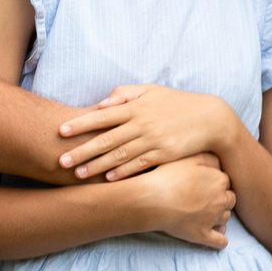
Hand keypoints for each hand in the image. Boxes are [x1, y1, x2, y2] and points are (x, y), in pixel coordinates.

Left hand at [57, 84, 237, 178]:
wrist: (211, 118)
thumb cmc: (178, 103)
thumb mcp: (152, 91)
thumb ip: (125, 94)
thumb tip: (102, 103)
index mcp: (136, 107)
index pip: (102, 116)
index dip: (81, 124)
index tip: (61, 131)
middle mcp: (142, 124)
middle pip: (106, 139)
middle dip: (81, 151)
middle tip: (60, 160)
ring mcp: (153, 140)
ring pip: (119, 155)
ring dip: (96, 166)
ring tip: (77, 175)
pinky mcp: (164, 155)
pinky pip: (139, 165)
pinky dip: (123, 172)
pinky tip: (108, 179)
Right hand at [136, 155, 236, 248]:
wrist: (151, 199)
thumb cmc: (167, 176)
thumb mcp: (190, 157)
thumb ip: (209, 159)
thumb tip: (219, 165)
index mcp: (220, 180)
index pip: (225, 181)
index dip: (215, 182)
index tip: (203, 183)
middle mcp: (221, 200)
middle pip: (229, 200)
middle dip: (220, 198)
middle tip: (205, 198)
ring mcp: (213, 219)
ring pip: (225, 218)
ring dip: (220, 216)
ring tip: (206, 214)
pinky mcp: (202, 235)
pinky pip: (220, 242)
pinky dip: (220, 239)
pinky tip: (216, 235)